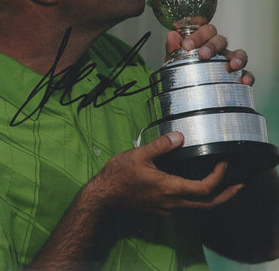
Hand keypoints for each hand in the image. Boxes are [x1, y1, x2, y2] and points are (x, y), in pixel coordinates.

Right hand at [91, 132, 242, 216]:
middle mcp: (172, 203)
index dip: (219, 177)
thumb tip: (179, 136)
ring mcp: (167, 209)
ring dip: (214, 198)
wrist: (104, 197)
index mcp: (169, 188)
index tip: (224, 163)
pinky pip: (187, 207)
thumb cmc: (119, 176)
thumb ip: (160, 145)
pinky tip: (197, 186)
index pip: (204, 189)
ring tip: (224, 185)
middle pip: (208, 205)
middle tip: (240, 184)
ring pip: (198, 208)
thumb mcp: (138, 155)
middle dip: (227, 195)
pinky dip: (199, 198)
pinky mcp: (162, 209)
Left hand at [166, 24, 254, 85]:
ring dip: (237, 57)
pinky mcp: (238, 76)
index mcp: (204, 40)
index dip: (197, 34)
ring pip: (239, 53)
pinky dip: (248, 76)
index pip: (204, 29)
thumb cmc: (183, 69)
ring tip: (231, 66)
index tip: (186, 45)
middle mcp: (218, 48)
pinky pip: (248, 73)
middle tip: (202, 55)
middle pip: (220, 40)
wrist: (188, 91)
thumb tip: (172, 35)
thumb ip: (173, 48)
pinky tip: (244, 81)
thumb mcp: (175, 59)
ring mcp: (229, 60)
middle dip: (212, 46)